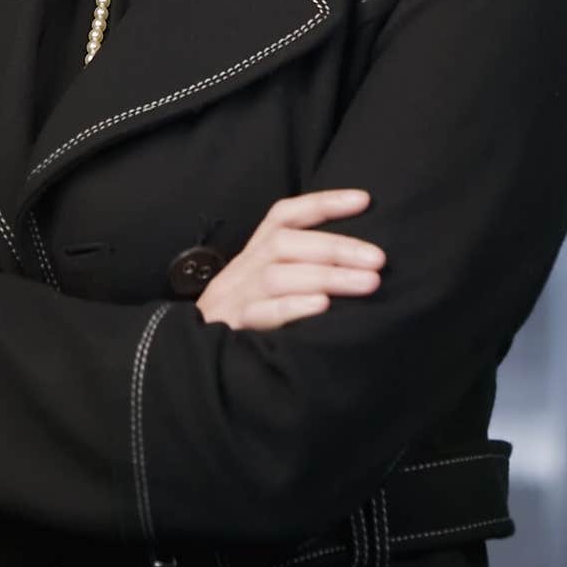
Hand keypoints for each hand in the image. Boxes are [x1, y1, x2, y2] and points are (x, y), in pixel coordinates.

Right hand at [195, 189, 384, 329]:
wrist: (188, 366)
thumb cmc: (242, 326)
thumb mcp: (263, 292)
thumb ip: (297, 274)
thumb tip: (356, 265)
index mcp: (251, 257)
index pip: (282, 216)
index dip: (322, 204)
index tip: (364, 200)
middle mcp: (241, 272)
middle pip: (284, 244)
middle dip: (336, 248)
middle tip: (378, 260)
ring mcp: (233, 300)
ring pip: (276, 276)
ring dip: (327, 277)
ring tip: (367, 283)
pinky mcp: (229, 330)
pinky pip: (260, 314)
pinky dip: (292, 308)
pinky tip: (323, 308)